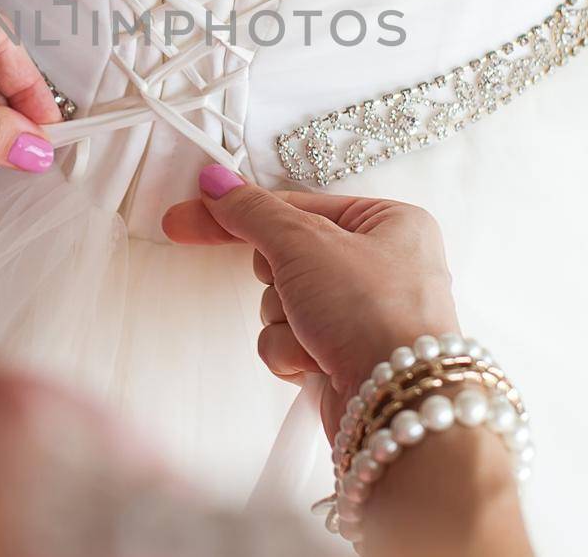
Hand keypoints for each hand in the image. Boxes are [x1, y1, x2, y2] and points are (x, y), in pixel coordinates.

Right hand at [163, 166, 458, 432]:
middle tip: (295, 288)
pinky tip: (318, 361)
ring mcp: (361, 314)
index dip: (238, 212)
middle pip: (285, 256)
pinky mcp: (343, 356)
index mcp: (388, 222)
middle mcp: (381, 265)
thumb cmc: (375, 314)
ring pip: (280, 303)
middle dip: (278, 280)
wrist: (398, 404)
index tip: (189, 215)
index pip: (296, 205)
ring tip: (317, 333)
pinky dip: (292, 352)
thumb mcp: (306, 243)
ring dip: (284, 321)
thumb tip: (216, 183)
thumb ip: (253, 212)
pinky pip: (288, 341)